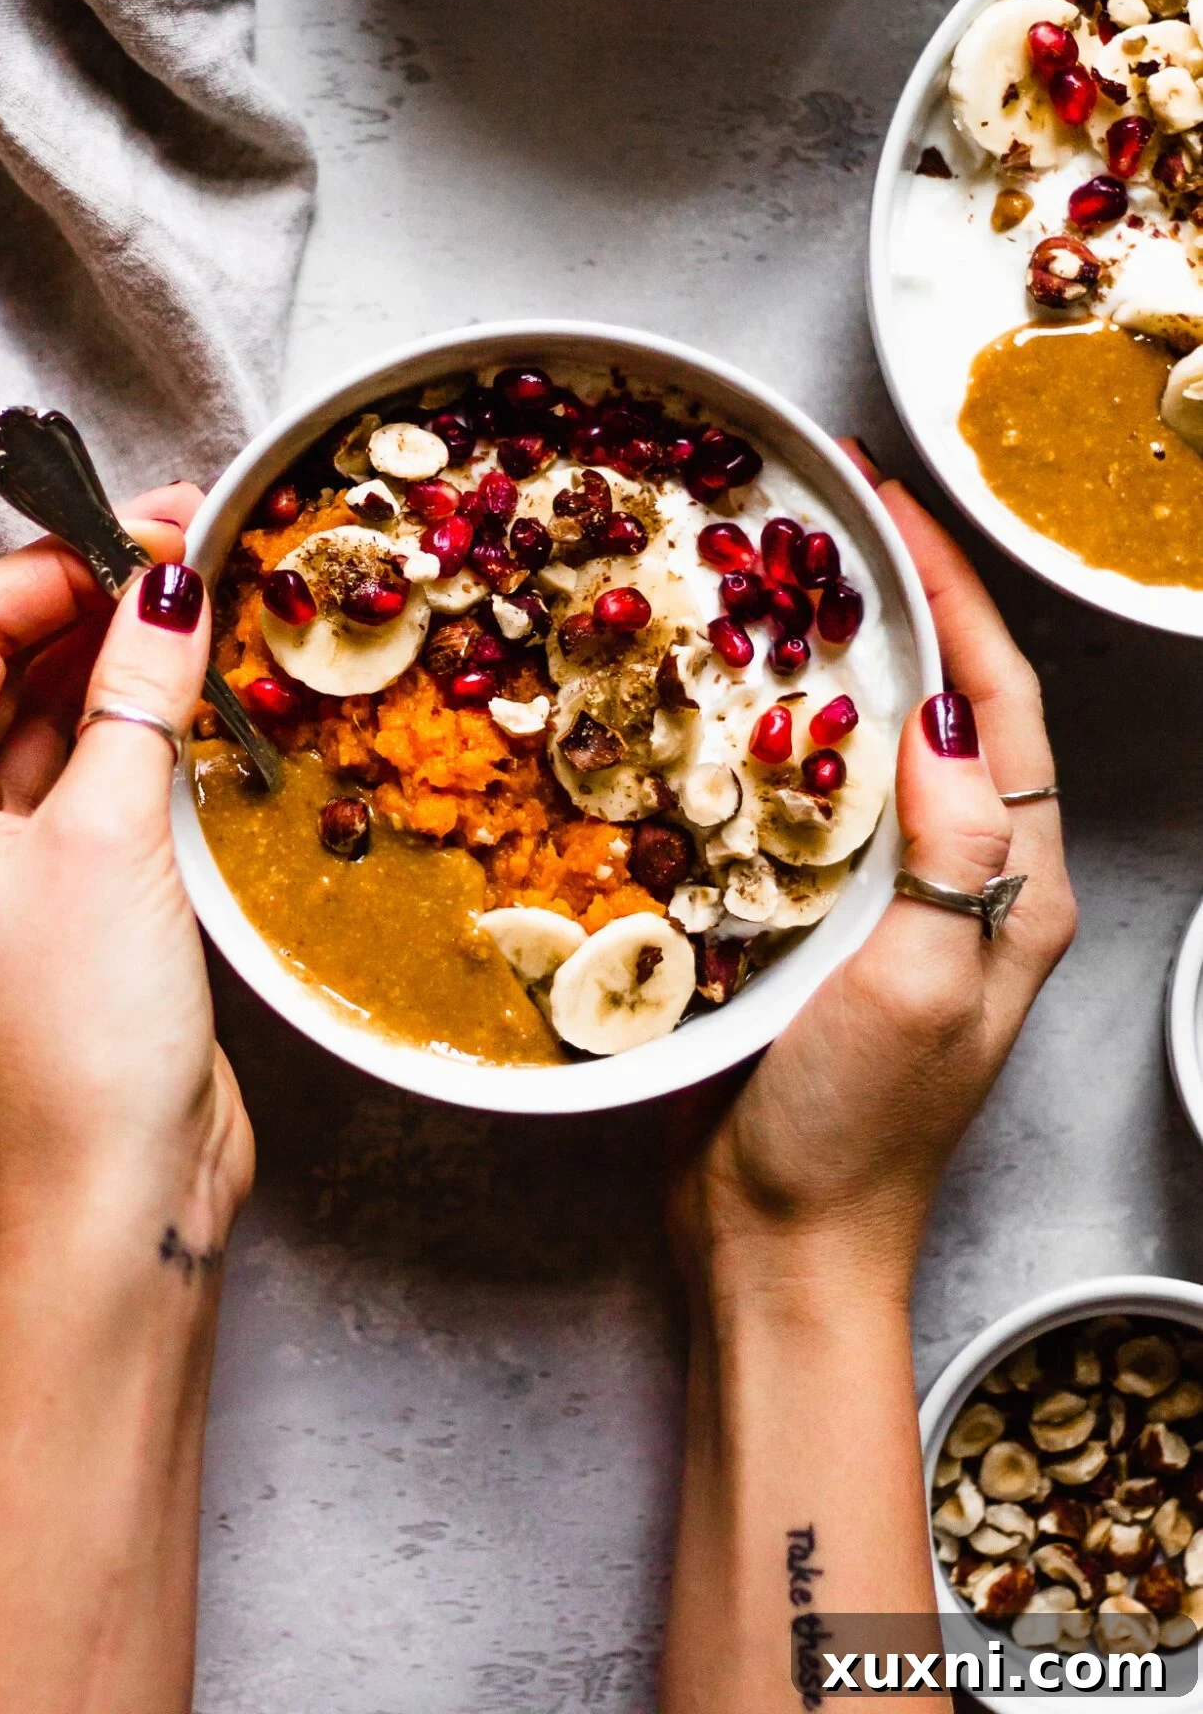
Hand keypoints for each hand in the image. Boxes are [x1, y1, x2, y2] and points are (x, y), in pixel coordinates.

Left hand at [0, 484, 253, 1258]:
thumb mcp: (109, 836)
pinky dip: (143, 734)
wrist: (120, 1188)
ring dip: (124, 667)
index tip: (143, 534)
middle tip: (190, 551)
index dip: (47, 571)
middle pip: (3, 673)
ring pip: (55, 725)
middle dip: (92, 606)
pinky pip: (96, 782)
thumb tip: (170, 583)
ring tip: (205, 606)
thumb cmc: (80, 1029)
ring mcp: (3, 865)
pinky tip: (199, 693)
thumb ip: (137, 698)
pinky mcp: (70, 898)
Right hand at [671, 452, 1076, 1297]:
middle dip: (903, 600)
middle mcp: (969, 880)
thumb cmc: (856, 1133)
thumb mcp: (923, 991)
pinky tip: (728, 700)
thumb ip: (954, 854)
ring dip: (840, 655)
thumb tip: (936, 717)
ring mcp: (894, 899)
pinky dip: (779, 733)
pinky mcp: (822, 921)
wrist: (780, 1241)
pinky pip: (810, 799)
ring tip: (779, 581)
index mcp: (1019, 887)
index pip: (1000, 704)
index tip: (889, 507)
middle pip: (949, 705)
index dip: (956, 594)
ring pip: (877, 743)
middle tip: (829, 517)